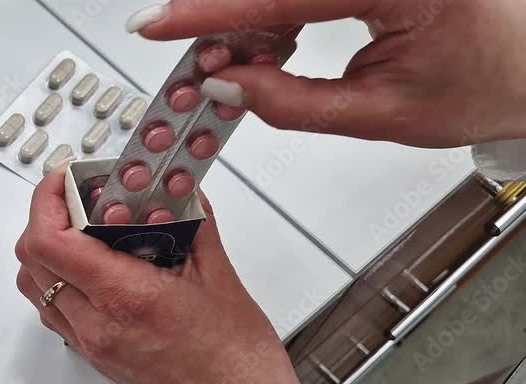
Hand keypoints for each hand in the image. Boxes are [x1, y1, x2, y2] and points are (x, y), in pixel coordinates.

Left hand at [15, 169, 312, 383]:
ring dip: (47, 250)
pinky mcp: (96, 357)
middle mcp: (98, 325)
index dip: (47, 201)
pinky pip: (54, 311)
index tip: (66, 181)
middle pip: (31, 259)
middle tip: (77, 197)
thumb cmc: (237, 365)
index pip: (50, 240)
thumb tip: (179, 191)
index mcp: (126, 298)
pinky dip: (59, 280)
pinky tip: (94, 268)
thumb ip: (193, 224)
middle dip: (45, 218)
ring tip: (83, 229)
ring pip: (35, 287)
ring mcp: (92, 344)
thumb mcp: (220, 277)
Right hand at [126, 0, 525, 147]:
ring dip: (246, 19)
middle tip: (198, 66)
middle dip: (223, 21)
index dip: (208, 13)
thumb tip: (229, 87)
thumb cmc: (486, 84)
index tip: (157, 22)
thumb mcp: (382, 113)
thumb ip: (294, 102)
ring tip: (232, 65)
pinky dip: (272, 12)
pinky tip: (263, 43)